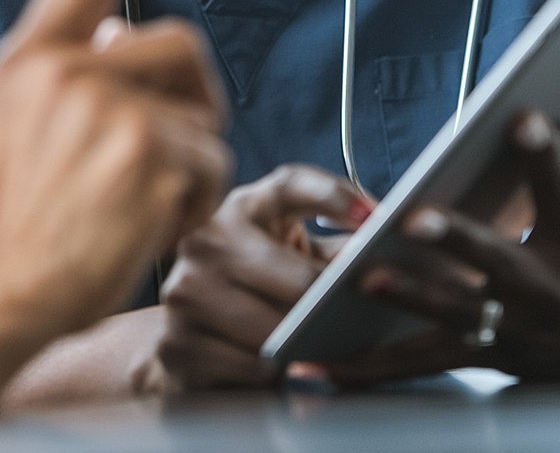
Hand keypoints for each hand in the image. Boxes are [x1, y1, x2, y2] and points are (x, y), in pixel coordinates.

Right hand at [0, 0, 232, 407]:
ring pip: (202, 114)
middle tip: (178, 154)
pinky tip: (155, 229)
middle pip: (179, 44)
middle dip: (197, 97)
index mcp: (22, 61)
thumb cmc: (9, 230)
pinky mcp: (149, 152)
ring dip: (195, 162)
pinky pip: (214, 164)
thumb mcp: (14, 131)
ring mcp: (107, 108)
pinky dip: (198, 203)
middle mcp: (63, 71)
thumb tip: (124, 30)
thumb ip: (65, 76)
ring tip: (148, 205)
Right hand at [131, 165, 373, 392]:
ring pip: (274, 329)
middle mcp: (207, 238)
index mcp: (244, 207)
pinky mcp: (174, 340)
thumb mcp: (296, 259)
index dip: (333, 196)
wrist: (190, 335)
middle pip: (296, 278)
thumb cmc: (259, 292)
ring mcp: (183, 288)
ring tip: (320, 348)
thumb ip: (339, 252)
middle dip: (331, 307)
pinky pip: (249, 366)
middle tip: (356, 323)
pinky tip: (279, 368)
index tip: (375, 217)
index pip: (290, 187)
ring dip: (304, 345)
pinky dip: (273, 373)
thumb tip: (385, 253)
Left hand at [317, 48, 559, 385]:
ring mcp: (520, 331)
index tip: (521, 119)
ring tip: (364, 276)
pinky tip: (326, 362)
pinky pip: (426, 362)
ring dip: (413, 300)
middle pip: (504, 265)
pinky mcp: (488, 358)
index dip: (546, 159)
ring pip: (460, 318)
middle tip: (414, 218)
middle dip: (460, 244)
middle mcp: (557, 293)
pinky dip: (375, 367)